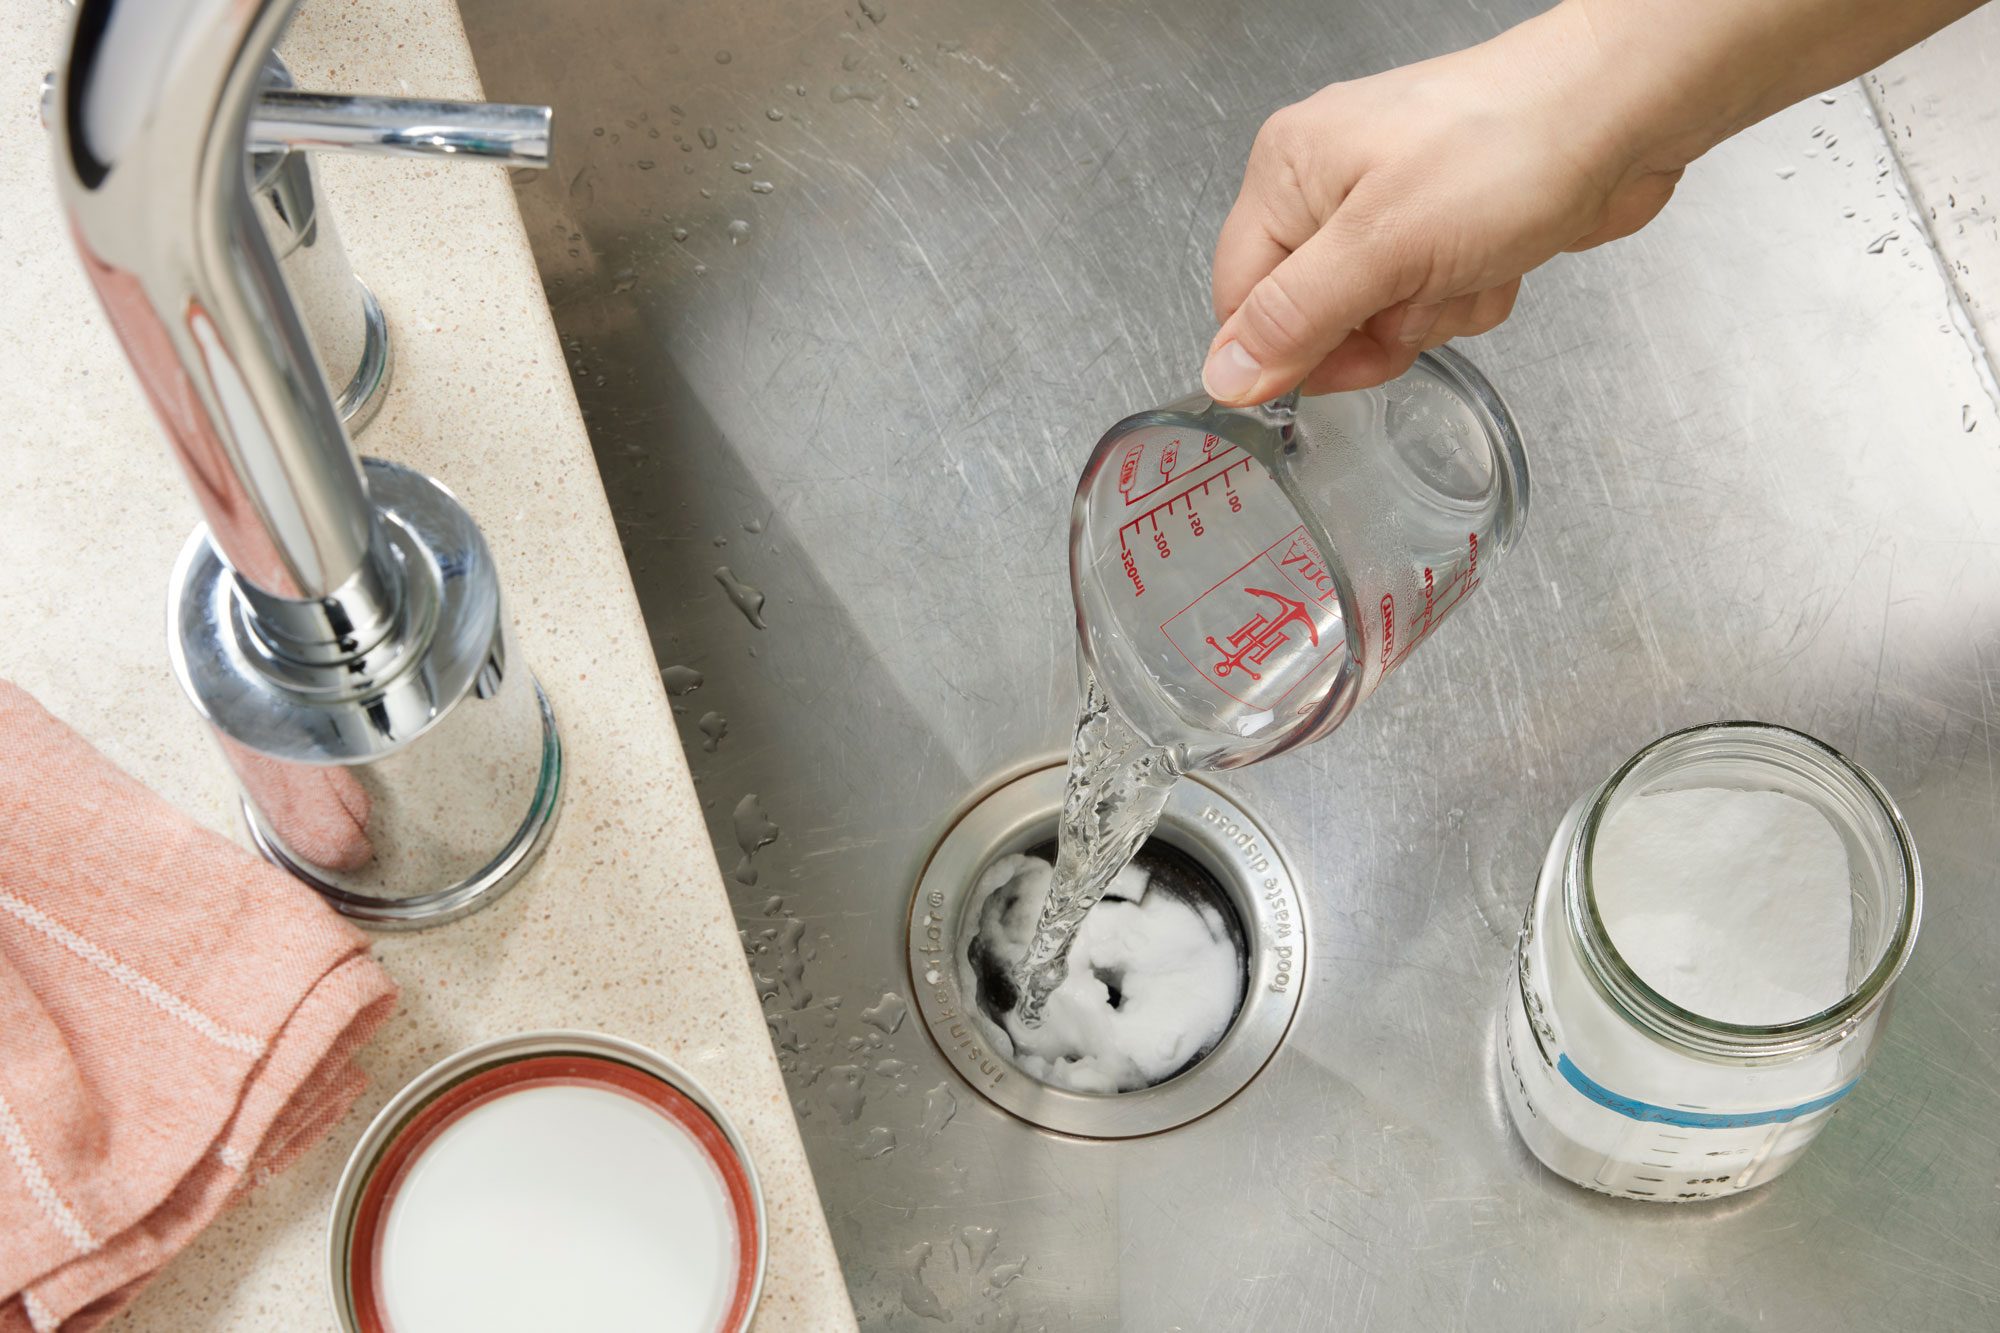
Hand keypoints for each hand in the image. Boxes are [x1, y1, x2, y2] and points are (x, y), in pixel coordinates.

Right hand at [1203, 5, 1683, 403]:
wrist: (1623, 114)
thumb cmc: (1508, 150)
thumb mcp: (1383, 248)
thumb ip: (1295, 318)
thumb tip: (1223, 378)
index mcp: (1288, 173)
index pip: (1241, 300)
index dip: (1287, 348)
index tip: (1345, 355)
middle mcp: (1328, 186)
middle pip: (1310, 317)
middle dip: (1375, 328)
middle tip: (1418, 298)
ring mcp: (1389, 206)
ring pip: (1377, 319)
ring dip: (1432, 313)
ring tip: (1470, 263)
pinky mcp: (1442, 226)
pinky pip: (1428, 301)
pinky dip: (1466, 297)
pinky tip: (1497, 259)